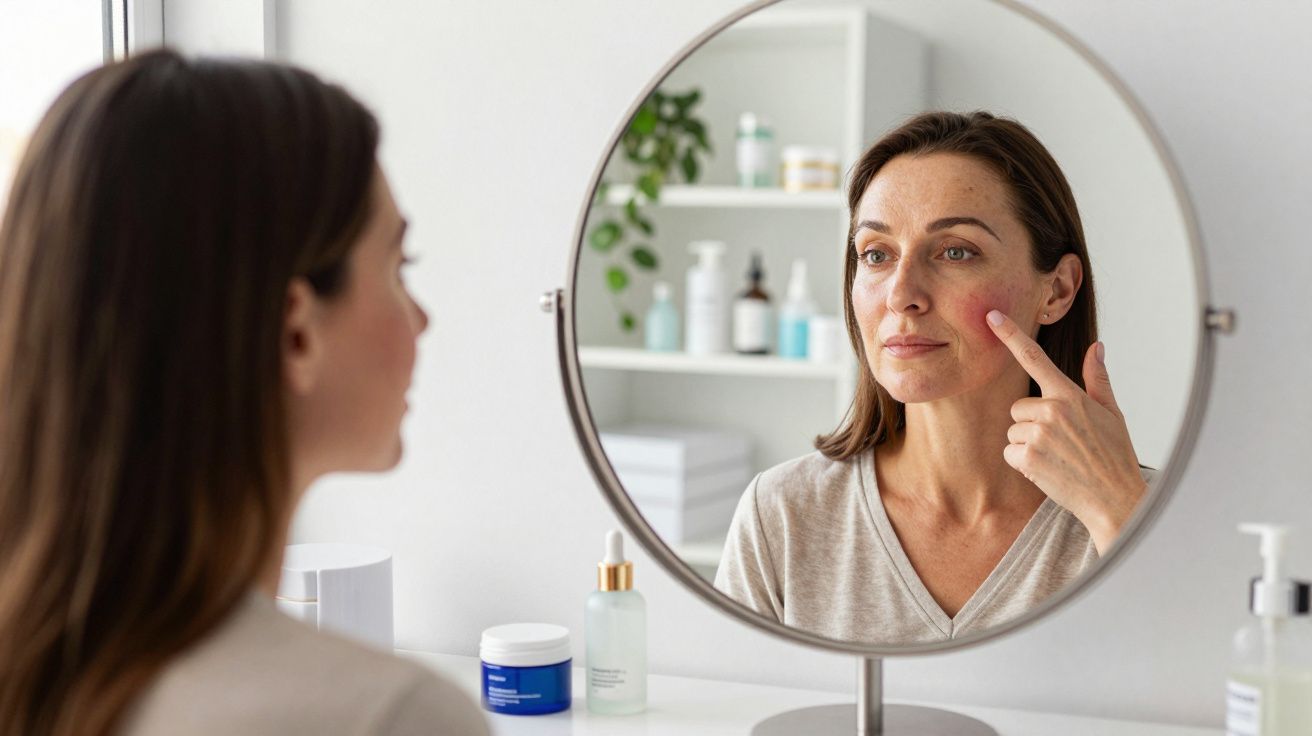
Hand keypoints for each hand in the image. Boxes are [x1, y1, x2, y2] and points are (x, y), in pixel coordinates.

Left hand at [986, 309, 1146, 554]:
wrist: (1115, 498)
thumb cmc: (1115, 456)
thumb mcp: (1111, 413)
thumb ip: (1097, 379)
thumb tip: (1097, 347)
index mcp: (1070, 396)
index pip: (1035, 357)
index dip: (1010, 335)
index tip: (992, 316)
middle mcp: (1052, 411)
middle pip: (1017, 407)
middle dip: (1032, 424)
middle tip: (1060, 442)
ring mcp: (1039, 434)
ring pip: (1012, 431)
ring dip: (1028, 445)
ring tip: (1057, 457)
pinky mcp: (1028, 458)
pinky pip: (1009, 453)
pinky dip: (1023, 463)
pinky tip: (1048, 470)